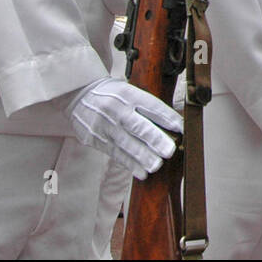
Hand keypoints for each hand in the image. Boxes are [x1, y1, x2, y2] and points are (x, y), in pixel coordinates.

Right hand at [66, 77, 181, 179]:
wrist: (79, 94)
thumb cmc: (112, 94)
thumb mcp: (128, 90)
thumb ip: (146, 105)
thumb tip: (173, 123)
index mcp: (128, 94)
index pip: (151, 106)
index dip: (167, 117)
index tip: (181, 128)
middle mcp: (116, 109)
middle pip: (138, 126)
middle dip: (155, 139)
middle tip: (169, 151)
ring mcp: (104, 125)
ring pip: (126, 144)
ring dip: (143, 157)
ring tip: (157, 165)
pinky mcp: (95, 139)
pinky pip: (115, 153)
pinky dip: (130, 164)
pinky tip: (142, 172)